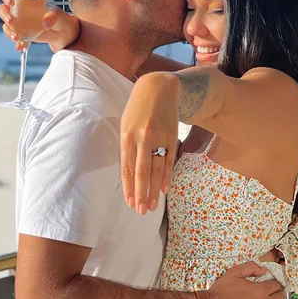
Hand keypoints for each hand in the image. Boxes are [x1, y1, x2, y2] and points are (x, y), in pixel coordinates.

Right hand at [0, 0, 79, 52]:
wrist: (63, 33)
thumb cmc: (59, 18)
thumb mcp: (58, 14)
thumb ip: (52, 16)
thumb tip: (45, 22)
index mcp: (25, 0)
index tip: (9, 0)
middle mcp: (19, 10)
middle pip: (3, 9)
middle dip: (4, 15)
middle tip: (11, 21)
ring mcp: (19, 23)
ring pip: (6, 25)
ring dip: (8, 31)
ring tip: (17, 38)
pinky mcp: (22, 34)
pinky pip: (15, 38)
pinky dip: (18, 43)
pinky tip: (21, 47)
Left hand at [120, 73, 180, 214]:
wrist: (158, 88)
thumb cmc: (137, 110)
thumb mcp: (126, 125)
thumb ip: (127, 148)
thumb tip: (129, 174)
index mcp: (126, 136)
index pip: (128, 168)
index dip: (129, 187)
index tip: (130, 203)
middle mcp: (142, 138)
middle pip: (142, 172)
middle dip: (141, 194)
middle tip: (141, 211)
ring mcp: (159, 137)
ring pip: (157, 169)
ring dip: (154, 190)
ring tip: (152, 206)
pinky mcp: (172, 136)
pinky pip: (169, 160)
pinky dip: (167, 176)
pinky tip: (164, 189)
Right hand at [208, 262, 293, 298]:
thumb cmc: (220, 292)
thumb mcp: (232, 273)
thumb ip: (249, 267)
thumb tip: (263, 269)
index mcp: (260, 290)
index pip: (275, 284)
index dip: (275, 283)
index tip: (274, 283)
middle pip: (280, 297)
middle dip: (281, 293)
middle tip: (279, 293)